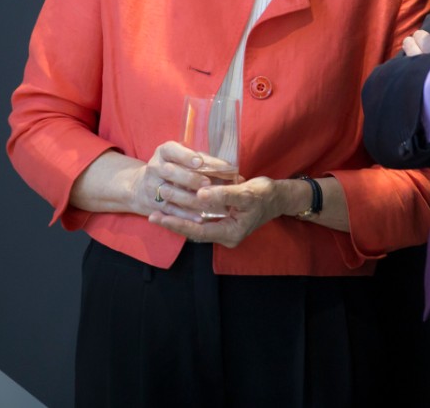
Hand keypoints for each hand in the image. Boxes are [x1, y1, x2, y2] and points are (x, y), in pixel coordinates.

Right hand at [140, 140, 237, 222]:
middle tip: (207, 183)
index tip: (199, 162)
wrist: (143, 185)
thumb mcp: (184, 159)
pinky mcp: (154, 204)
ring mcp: (152, 187)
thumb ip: (204, 162)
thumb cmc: (175, 168)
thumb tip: (232, 171)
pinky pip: (170, 210)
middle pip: (169, 171)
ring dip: (189, 198)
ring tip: (206, 201)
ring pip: (169, 192)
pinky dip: (185, 215)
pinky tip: (200, 217)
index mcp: (164, 152)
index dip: (185, 156)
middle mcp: (155, 167)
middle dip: (189, 178)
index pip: (171, 150)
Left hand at [148, 176, 286, 246]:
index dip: (177, 224)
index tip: (159, 217)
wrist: (278, 197)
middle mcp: (225, 236)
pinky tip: (175, 206)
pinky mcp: (222, 222)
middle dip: (173, 222)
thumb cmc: (264, 194)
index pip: (197, 231)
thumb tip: (200, 196)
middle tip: (151, 213)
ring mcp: (223, 230)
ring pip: (196, 226)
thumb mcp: (246, 193)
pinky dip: (188, 214)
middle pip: (193, 231)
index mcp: (231, 233)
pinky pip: (201, 220)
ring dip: (178, 218)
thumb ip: (223, 195)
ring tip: (157, 211)